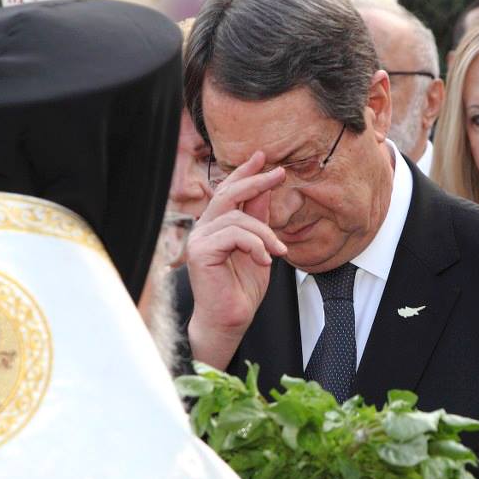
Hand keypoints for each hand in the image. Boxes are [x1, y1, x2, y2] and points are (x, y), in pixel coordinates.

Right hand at [184, 152, 288, 369]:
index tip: (263, 158)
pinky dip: (255, 245)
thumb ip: (259, 221)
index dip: (244, 173)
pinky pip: (234, 235)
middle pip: (227, 194)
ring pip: (237, 217)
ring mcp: (199, 239)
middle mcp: (204, 229)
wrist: (230, 320)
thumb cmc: (241, 290)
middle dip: (254, 180)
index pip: (228, 192)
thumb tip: (266, 191)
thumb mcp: (259, 248)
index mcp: (216, 227)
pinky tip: (264, 260)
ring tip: (278, 252)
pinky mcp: (200, 252)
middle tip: (278, 172)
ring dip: (264, 233)